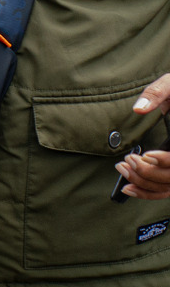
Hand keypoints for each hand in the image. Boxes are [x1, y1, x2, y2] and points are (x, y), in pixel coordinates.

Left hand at [117, 76, 169, 199]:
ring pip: (168, 187)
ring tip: (122, 168)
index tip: (145, 155)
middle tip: (126, 160)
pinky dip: (148, 193)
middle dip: (147, 172)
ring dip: (143, 183)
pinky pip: (166, 190)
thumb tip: (138, 109)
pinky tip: (128, 188)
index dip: (165, 160)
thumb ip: (156, 94)